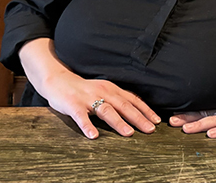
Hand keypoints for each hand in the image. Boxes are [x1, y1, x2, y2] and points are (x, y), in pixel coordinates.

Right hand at [39, 70, 160, 138]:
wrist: (58, 80)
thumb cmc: (84, 89)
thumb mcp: (104, 90)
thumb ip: (117, 99)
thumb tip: (137, 112)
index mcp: (112, 89)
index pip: (132, 100)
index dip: (145, 110)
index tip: (157, 121)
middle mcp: (103, 92)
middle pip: (123, 106)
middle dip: (138, 118)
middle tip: (150, 130)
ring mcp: (88, 98)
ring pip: (106, 110)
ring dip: (118, 122)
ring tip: (129, 133)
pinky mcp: (73, 104)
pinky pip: (81, 116)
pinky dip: (87, 126)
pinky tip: (93, 136)